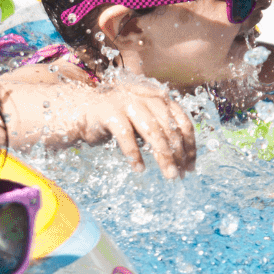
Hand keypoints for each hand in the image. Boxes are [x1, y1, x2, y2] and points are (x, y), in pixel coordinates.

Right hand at [76, 83, 195, 178]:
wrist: (83, 109)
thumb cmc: (117, 119)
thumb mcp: (144, 122)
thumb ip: (161, 131)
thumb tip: (183, 157)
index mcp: (159, 98)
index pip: (183, 122)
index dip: (190, 146)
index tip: (191, 167)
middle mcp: (146, 97)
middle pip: (170, 129)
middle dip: (179, 155)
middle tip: (180, 175)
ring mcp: (128, 102)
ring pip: (154, 132)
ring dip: (164, 157)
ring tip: (169, 175)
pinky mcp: (110, 112)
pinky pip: (126, 136)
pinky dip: (134, 154)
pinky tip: (139, 168)